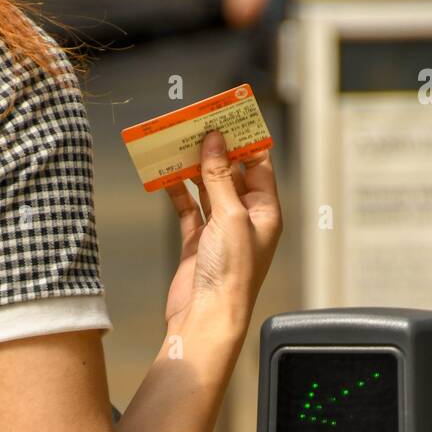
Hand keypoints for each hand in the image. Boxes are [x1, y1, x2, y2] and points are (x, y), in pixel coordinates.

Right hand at [164, 130, 281, 338]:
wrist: (206, 317)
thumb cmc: (230, 273)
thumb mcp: (231, 216)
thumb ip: (221, 176)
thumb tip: (215, 141)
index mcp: (265, 212)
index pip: (258, 164)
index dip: (244, 138)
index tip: (228, 114)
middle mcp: (245, 219)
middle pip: (230, 172)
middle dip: (214, 149)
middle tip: (197, 122)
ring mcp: (219, 230)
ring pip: (206, 188)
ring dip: (192, 167)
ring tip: (178, 142)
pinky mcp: (196, 242)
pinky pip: (187, 208)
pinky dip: (176, 191)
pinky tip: (165, 174)